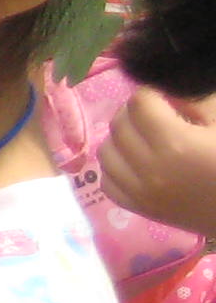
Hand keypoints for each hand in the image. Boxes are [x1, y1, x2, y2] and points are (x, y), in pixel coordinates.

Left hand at [102, 87, 215, 235]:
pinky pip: (107, 182)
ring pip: (106, 152)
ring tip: (142, 137)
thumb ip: (195, 102)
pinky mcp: (141, 210)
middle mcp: (150, 168)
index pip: (139, 104)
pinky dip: (116, 168)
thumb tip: (165, 93)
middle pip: (119, 126)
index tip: (162, 96)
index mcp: (176, 143)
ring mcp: (141, 193)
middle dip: (133, 112)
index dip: (150, 93)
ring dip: (119, 138)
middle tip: (153, 113)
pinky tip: (135, 162)